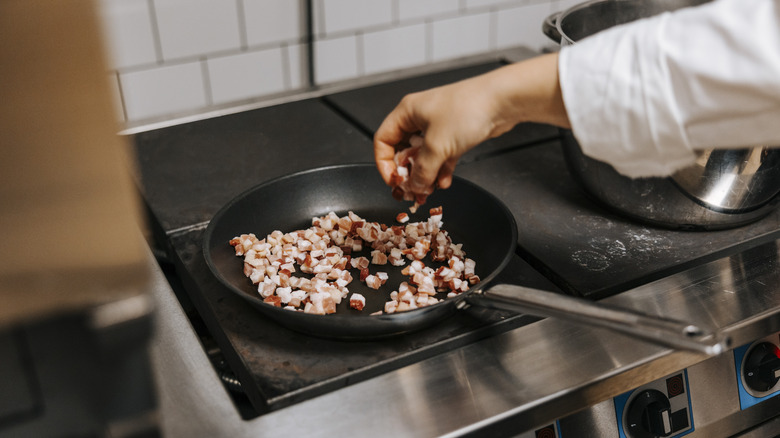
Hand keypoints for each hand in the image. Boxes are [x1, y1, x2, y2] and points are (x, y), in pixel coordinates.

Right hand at [373, 53, 568, 196]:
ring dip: (425, 174)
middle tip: (412, 190)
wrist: (502, 101)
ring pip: (423, 156)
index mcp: (406, 112)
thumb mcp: (437, 146)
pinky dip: (441, 170)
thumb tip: (414, 186)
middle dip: (407, 173)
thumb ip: (422, 171)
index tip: (393, 181)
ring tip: (428, 190)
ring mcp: (438, 126)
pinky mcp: (455, 133)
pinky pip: (441, 156)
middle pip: (403, 150)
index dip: (384, 164)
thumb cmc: (466, 110)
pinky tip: (444, 182)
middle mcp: (419, 117)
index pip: (383, 140)